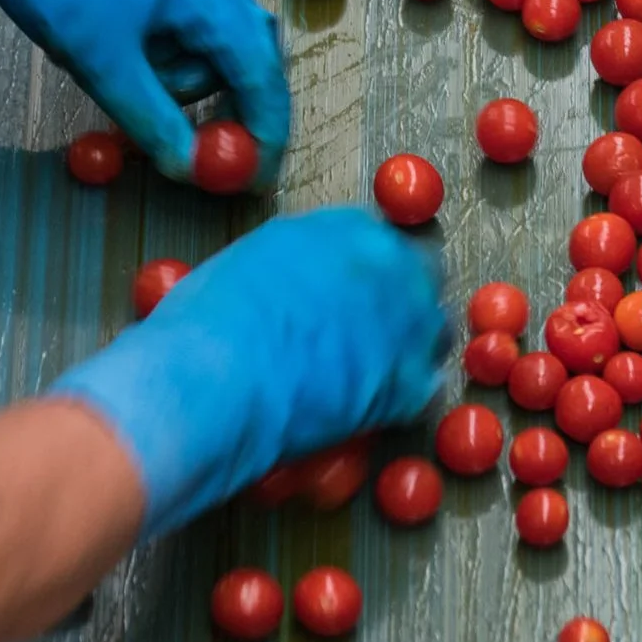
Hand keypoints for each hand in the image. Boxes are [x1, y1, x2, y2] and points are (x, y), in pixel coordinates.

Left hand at [0, 0, 287, 184]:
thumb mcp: (102, 64)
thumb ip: (154, 120)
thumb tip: (190, 168)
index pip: (260, 71)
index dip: (266, 127)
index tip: (259, 173)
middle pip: (242, 55)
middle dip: (208, 96)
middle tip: (168, 128)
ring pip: (209, 39)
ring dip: (173, 69)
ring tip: (112, 63)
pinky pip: (186, 17)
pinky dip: (161, 46)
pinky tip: (114, 44)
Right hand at [48, 207, 446, 537]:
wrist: (217, 377)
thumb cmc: (210, 319)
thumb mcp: (249, 262)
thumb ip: (294, 263)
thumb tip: (300, 283)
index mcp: (347, 229)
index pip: (380, 241)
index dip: (367, 273)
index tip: (353, 296)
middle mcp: (390, 267)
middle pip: (420, 278)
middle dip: (401, 302)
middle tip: (369, 333)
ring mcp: (409, 327)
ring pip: (432, 333)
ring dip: (409, 349)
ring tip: (367, 375)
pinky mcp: (410, 387)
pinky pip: (425, 391)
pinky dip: (401, 402)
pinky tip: (369, 412)